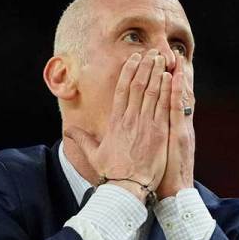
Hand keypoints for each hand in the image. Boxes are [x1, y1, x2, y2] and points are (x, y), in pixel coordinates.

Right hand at [65, 50, 171, 200]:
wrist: (127, 187)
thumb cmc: (112, 172)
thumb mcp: (93, 154)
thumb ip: (82, 139)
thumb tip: (68, 131)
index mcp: (116, 122)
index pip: (122, 90)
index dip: (129, 72)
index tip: (134, 59)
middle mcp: (130, 119)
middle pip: (138, 85)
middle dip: (145, 66)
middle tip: (152, 52)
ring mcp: (145, 124)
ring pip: (152, 91)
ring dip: (156, 72)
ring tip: (161, 58)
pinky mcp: (158, 132)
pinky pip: (163, 106)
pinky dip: (166, 89)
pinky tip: (170, 77)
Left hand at [158, 63, 195, 197]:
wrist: (174, 193)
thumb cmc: (160, 177)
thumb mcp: (156, 156)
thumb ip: (149, 141)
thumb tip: (137, 133)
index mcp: (170, 129)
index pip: (167, 100)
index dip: (165, 83)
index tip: (162, 66)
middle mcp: (177, 125)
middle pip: (174, 94)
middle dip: (172, 73)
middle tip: (170, 53)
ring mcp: (180, 128)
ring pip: (179, 97)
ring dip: (177, 76)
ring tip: (175, 57)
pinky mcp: (179, 135)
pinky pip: (177, 109)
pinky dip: (177, 92)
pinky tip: (175, 78)